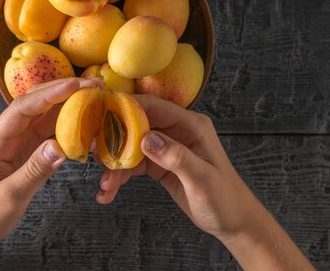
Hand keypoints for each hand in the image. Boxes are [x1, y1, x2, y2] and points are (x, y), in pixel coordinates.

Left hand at [0, 77, 100, 270]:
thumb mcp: (8, 197)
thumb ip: (34, 171)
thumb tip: (60, 147)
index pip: (23, 107)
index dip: (50, 93)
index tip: (76, 85)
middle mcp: (6, 134)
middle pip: (35, 103)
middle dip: (63, 91)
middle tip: (94, 85)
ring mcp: (16, 142)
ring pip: (44, 115)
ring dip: (68, 104)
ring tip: (95, 97)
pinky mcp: (25, 151)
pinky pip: (47, 132)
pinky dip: (66, 125)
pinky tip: (84, 122)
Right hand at [96, 93, 253, 240]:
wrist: (233, 222)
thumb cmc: (225, 199)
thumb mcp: (202, 179)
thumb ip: (176, 157)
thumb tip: (147, 139)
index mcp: (190, 125)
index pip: (152, 107)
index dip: (125, 109)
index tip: (101, 117)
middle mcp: (176, 131)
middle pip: (136, 125)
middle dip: (114, 140)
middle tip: (96, 155)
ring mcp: (167, 147)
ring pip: (131, 148)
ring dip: (115, 165)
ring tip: (104, 185)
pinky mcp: (159, 163)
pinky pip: (133, 165)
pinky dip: (120, 177)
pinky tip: (109, 192)